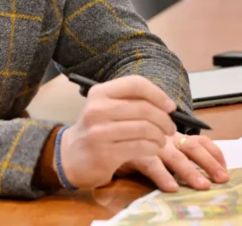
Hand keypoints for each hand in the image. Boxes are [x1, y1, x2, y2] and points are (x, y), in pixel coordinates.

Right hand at [58, 75, 176, 188]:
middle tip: (170, 128)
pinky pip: (140, 147)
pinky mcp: (105, 154)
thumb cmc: (97, 130)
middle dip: (164, 119)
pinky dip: (153, 148)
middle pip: (144, 108)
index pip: (135, 84)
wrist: (71, 156)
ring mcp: (99, 132)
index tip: (170, 106)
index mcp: (99, 93)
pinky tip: (153, 148)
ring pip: (145, 128)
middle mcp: (97, 109)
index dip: (158, 94)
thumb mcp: (106, 108)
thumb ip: (130, 101)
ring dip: (160, 135)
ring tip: (162, 140)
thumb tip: (167, 104)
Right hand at [118, 133, 228, 191]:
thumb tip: (204, 168)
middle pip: (192, 146)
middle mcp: (164, 137)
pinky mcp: (133, 153)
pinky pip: (151, 165)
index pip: (199, 140)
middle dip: (209, 162)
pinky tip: (171, 187)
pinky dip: (162, 176)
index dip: (215, 153)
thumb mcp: (155, 146)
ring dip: (190, 171)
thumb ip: (174, 152)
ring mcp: (149, 143)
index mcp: (173, 135)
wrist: (98, 143)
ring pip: (174, 156)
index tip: (225, 167)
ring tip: (203, 185)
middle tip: (222, 178)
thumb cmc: (129, 146)